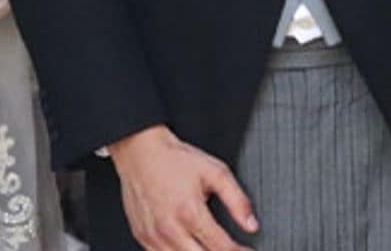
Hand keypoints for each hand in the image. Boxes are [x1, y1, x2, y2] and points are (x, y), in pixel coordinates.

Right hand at [107, 124, 257, 250]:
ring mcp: (153, 236)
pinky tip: (189, 247)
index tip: (247, 250)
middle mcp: (169, 229)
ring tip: (209, 247)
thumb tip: (251, 225)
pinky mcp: (142, 237)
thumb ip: (237, 200)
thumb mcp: (215, 172)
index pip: (222, 248)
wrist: (139, 150)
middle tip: (230, 249)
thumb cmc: (174, 159)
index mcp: (189, 212)